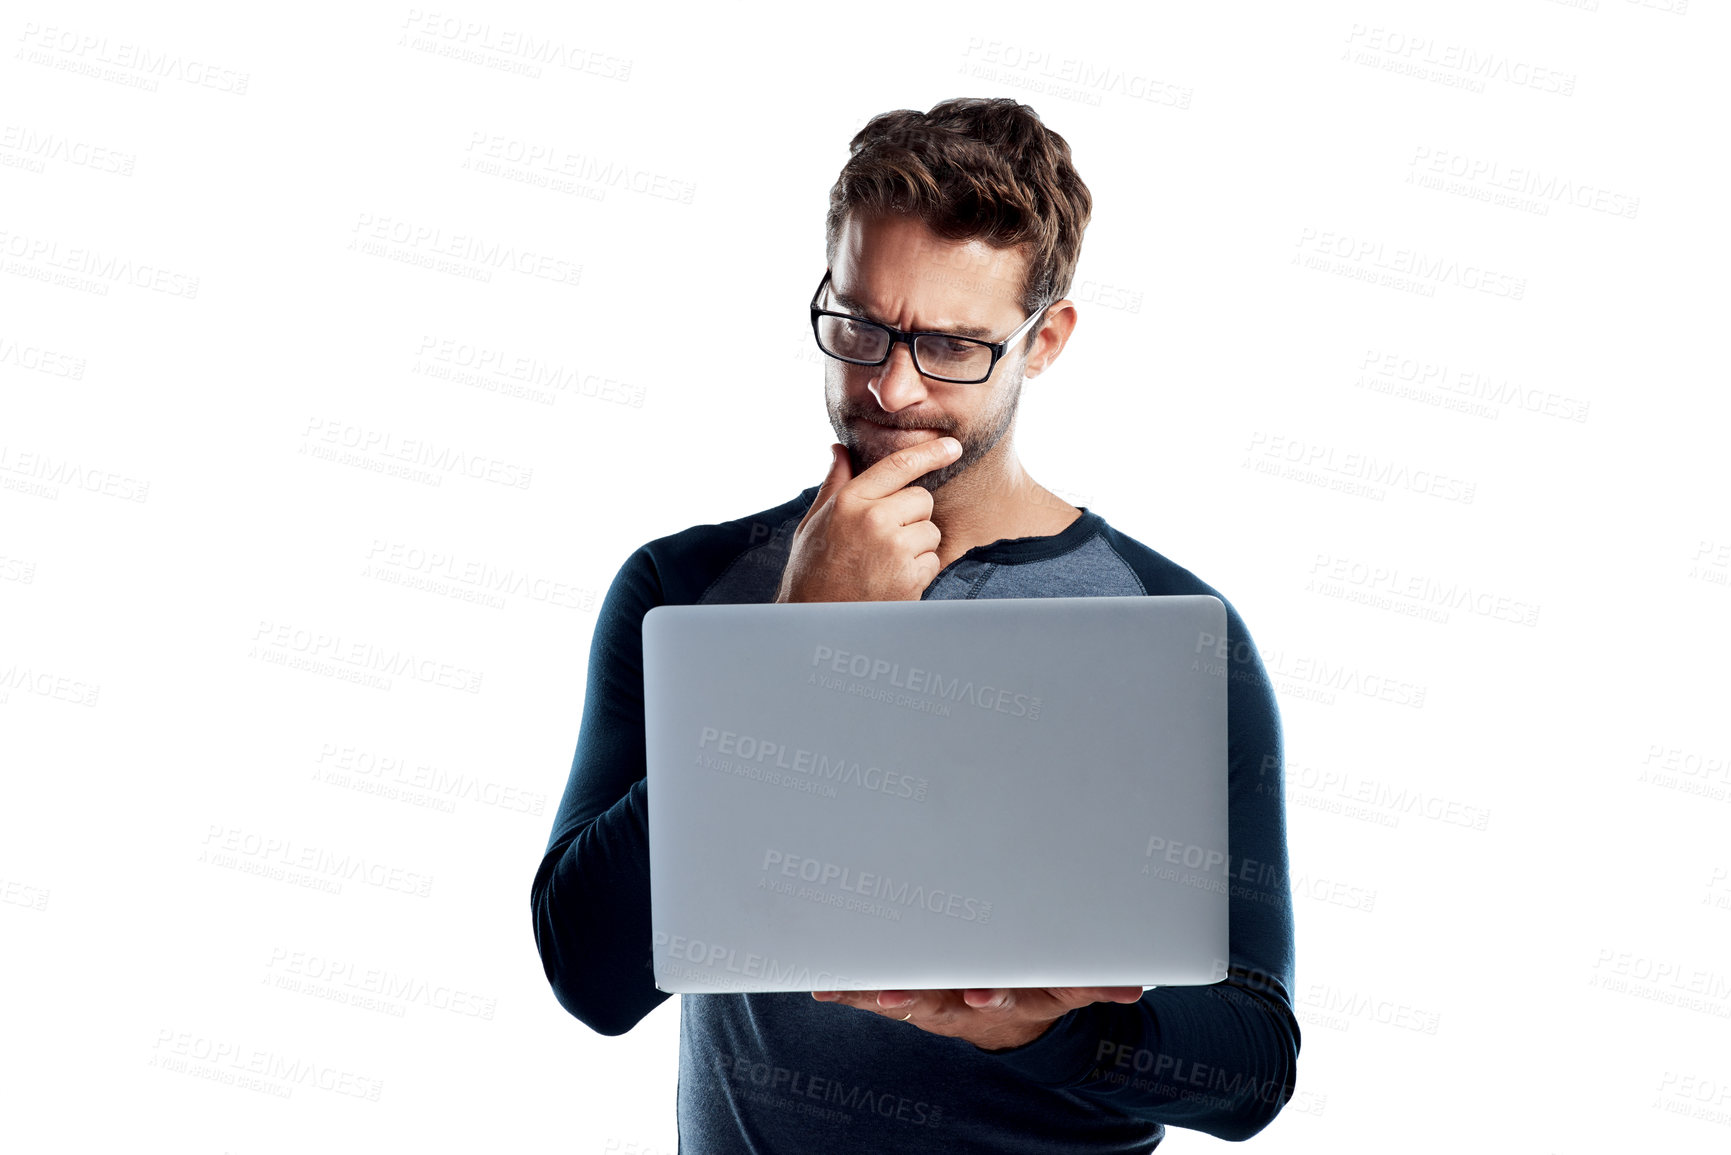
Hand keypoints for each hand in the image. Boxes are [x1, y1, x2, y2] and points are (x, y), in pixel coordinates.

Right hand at [775, 438, 961, 603]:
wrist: (816, 625)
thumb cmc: (812, 571)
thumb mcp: (814, 522)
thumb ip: (834, 484)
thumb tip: (839, 449)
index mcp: (850, 501)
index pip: (899, 465)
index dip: (931, 452)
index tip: (952, 446)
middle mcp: (874, 519)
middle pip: (922, 499)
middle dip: (912, 515)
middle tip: (885, 538)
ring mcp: (895, 549)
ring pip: (930, 531)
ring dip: (917, 546)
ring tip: (884, 563)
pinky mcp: (910, 576)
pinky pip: (933, 560)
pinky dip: (919, 571)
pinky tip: (891, 580)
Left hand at [810, 986, 1144, 1051]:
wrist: (1001, 1014)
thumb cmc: (1032, 983)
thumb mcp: (1065, 988)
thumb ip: (1092, 983)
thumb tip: (1133, 984)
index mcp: (1002, 993)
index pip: (999, 996)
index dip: (990, 997)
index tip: (980, 994)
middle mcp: (961, 999)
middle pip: (937, 999)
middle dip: (911, 996)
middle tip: (886, 995)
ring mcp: (929, 997)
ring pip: (900, 995)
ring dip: (870, 993)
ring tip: (843, 990)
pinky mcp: (903, 991)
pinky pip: (870, 988)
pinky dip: (845, 988)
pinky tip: (819, 986)